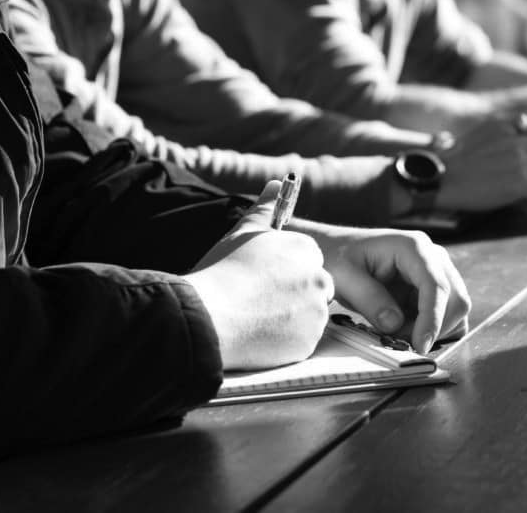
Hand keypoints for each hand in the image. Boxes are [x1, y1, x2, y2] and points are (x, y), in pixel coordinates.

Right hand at [185, 180, 334, 369]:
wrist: (207, 317)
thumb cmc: (222, 271)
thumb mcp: (242, 233)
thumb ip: (264, 209)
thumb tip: (275, 184)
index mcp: (306, 250)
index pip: (309, 260)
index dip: (287, 271)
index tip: (266, 279)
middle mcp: (319, 279)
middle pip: (315, 287)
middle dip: (295, 294)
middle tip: (261, 301)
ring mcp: (316, 312)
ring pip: (310, 315)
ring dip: (292, 318)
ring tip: (257, 317)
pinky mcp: (309, 342)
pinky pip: (303, 341)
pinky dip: (287, 341)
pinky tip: (260, 335)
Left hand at [304, 226, 470, 353]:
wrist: (335, 249)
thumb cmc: (338, 256)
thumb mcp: (344, 277)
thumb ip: (370, 299)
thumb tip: (395, 324)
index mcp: (413, 247)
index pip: (436, 286)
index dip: (432, 318)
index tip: (420, 345)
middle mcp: (432, 257)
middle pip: (456, 299)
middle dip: (434, 328)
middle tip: (401, 342)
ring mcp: (435, 272)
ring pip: (455, 309)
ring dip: (433, 330)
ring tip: (398, 332)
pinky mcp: (431, 288)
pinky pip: (445, 315)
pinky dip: (432, 329)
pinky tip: (406, 329)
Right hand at [435, 112, 526, 210]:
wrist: (441, 179)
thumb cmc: (457, 161)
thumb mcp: (482, 132)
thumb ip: (506, 128)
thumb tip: (526, 124)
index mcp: (508, 125)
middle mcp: (517, 139)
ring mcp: (520, 161)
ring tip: (522, 189)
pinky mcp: (520, 182)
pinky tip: (517, 199)